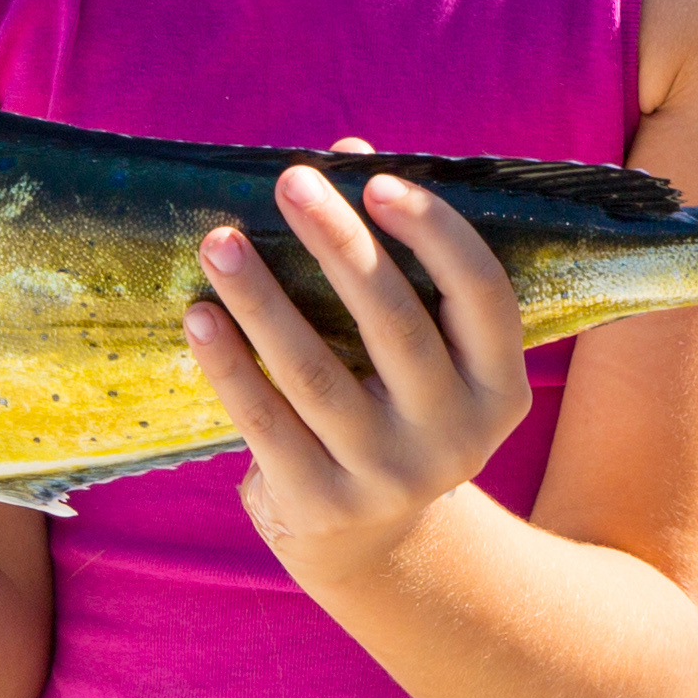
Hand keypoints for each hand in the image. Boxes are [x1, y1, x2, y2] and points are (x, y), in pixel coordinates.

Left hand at [190, 146, 535, 599]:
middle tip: (289, 181)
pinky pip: (265, 421)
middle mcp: (454, 435)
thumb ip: (397, 258)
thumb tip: (344, 155)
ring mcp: (387, 476)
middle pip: (395, 322)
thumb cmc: (394, 403)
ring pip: (316, 371)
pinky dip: (228, 364)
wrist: (374, 542)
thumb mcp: (422, 351)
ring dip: (262, 299)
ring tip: (219, 241)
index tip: (376, 180)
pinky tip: (199, 315)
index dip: (434, 231)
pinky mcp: (320, 503)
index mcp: (498, 386)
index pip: (481, 293)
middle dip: (339, 242)